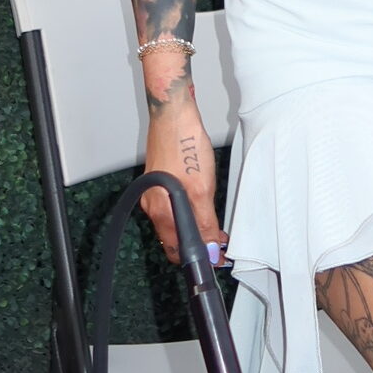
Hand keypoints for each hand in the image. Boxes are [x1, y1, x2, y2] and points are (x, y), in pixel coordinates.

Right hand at [140, 82, 223, 262]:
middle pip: (174, 238)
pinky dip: (188, 212)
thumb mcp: (202, 189)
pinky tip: (201, 206)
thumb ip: (205, 222)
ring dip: (193, 229)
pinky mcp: (159, 181)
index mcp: (161, 212)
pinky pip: (173, 206)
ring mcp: (154, 193)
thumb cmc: (184, 144)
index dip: (198, 257)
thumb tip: (210, 248)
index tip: (217, 258)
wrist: (174, 114)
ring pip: (174, 222)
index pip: (178, 249)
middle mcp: (153, 206)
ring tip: (215, 228)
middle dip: (196, 244)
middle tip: (219, 244)